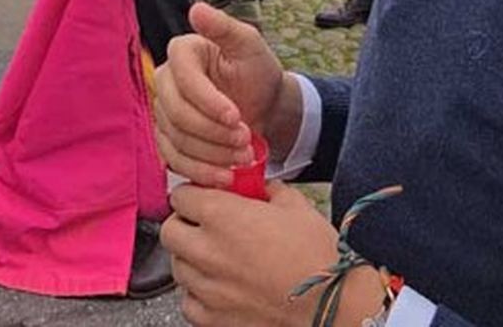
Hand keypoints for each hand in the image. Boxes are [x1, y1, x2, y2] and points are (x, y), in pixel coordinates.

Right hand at [155, 3, 299, 185]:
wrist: (264, 104)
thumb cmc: (256, 70)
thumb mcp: (249, 44)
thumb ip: (224, 27)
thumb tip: (196, 9)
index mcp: (183, 52)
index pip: (184, 79)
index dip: (208, 101)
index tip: (237, 117)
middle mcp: (166, 81)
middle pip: (176, 113)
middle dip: (213, 132)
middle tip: (244, 140)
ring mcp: (164, 112)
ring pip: (176, 139)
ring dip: (211, 153)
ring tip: (242, 157)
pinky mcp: (168, 139)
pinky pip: (174, 160)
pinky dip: (200, 171)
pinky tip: (225, 176)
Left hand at [162, 183, 382, 326]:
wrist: (331, 304)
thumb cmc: (316, 255)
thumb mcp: (296, 206)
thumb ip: (268, 191)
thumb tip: (259, 188)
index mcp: (223, 215)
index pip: (182, 195)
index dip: (193, 193)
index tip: (205, 196)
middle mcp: (206, 250)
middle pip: (171, 230)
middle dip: (184, 223)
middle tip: (204, 223)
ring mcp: (207, 287)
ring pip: (176, 266)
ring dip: (191, 257)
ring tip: (216, 256)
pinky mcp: (212, 318)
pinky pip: (188, 301)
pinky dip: (198, 293)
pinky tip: (219, 286)